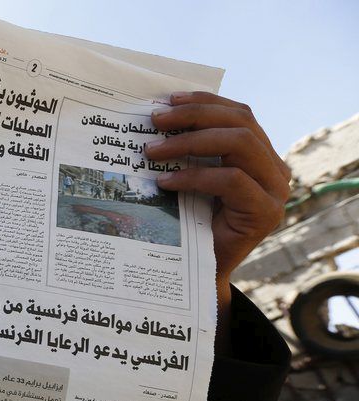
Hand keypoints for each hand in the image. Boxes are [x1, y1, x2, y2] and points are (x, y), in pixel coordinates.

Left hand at [145, 92, 289, 323]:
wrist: (200, 273)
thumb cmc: (191, 225)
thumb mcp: (191, 180)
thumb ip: (190, 151)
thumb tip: (156, 117)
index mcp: (260, 154)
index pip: (238, 114)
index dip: (204, 102)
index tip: (167, 101)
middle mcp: (275, 168)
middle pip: (241, 122)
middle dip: (194, 116)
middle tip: (154, 122)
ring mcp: (275, 190)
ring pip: (239, 144)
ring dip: (190, 142)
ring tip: (152, 151)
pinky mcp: (266, 212)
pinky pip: (230, 180)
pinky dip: (194, 177)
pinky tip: (164, 182)